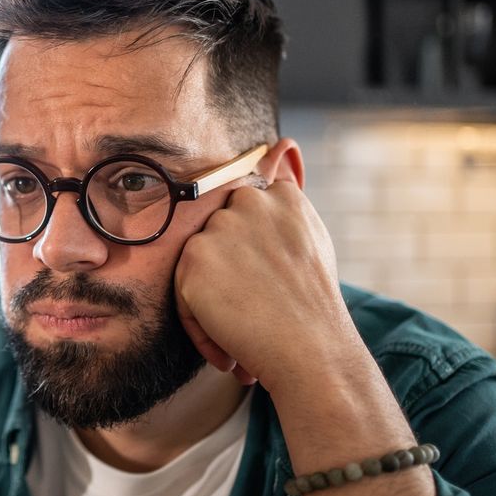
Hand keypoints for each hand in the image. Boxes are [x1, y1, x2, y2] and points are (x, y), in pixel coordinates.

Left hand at [174, 181, 361, 393]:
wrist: (312, 352)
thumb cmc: (313, 306)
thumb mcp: (309, 238)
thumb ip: (288, 194)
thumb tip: (284, 143)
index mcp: (282, 197)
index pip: (242, 213)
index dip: (246, 256)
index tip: (263, 283)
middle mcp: (250, 203)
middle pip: (214, 238)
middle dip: (227, 280)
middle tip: (256, 313)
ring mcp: (221, 229)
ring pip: (196, 268)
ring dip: (211, 306)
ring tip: (246, 333)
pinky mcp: (195, 258)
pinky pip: (182, 295)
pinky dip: (199, 327)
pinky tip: (230, 347)